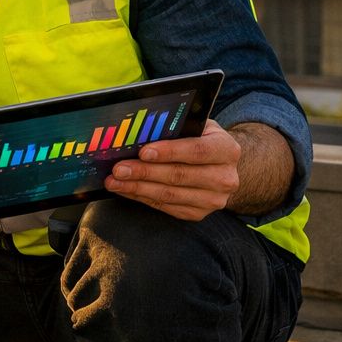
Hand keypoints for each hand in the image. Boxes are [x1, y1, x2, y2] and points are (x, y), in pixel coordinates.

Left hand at [103, 118, 240, 220]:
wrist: (221, 167)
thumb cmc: (202, 141)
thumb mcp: (198, 127)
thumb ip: (177, 128)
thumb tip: (142, 130)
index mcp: (226, 150)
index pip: (197, 150)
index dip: (169, 152)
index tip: (143, 152)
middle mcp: (225, 177)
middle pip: (178, 175)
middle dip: (144, 172)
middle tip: (118, 169)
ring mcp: (213, 199)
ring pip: (169, 194)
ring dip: (137, 188)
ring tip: (114, 181)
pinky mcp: (199, 213)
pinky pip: (165, 206)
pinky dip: (142, 197)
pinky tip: (126, 190)